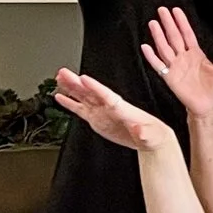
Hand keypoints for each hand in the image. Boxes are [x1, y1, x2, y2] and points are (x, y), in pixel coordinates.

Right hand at [52, 67, 171, 152]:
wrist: (151, 139)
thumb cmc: (153, 134)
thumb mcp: (150, 135)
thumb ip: (143, 133)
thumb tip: (140, 131)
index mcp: (122, 108)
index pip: (106, 95)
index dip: (94, 87)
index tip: (83, 78)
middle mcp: (109, 107)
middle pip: (90, 92)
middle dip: (76, 82)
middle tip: (63, 72)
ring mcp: (102, 112)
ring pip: (83, 97)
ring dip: (70, 88)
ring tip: (59, 78)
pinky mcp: (97, 119)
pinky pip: (80, 109)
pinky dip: (69, 103)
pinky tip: (60, 97)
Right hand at [140, 5, 212, 118]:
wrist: (210, 107)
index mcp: (196, 54)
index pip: (187, 34)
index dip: (181, 22)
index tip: (176, 11)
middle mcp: (184, 58)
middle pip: (174, 37)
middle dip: (168, 24)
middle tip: (162, 10)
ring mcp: (176, 67)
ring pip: (165, 48)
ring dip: (158, 36)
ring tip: (153, 24)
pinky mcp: (170, 78)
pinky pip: (159, 66)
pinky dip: (151, 57)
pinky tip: (146, 47)